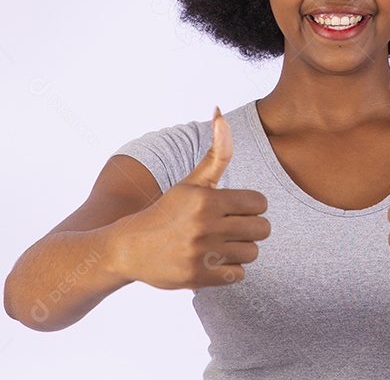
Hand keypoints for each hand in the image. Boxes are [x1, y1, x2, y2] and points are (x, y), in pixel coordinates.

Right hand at [110, 106, 270, 289]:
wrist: (128, 248)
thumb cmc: (167, 211)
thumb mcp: (191, 182)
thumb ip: (216, 153)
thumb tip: (220, 111)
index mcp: (206, 199)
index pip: (260, 203)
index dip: (251, 206)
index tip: (236, 209)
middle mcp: (205, 226)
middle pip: (262, 229)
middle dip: (250, 228)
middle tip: (230, 228)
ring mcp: (202, 253)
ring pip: (252, 253)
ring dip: (240, 250)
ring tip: (221, 245)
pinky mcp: (198, 278)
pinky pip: (240, 275)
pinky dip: (230, 270)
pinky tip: (213, 261)